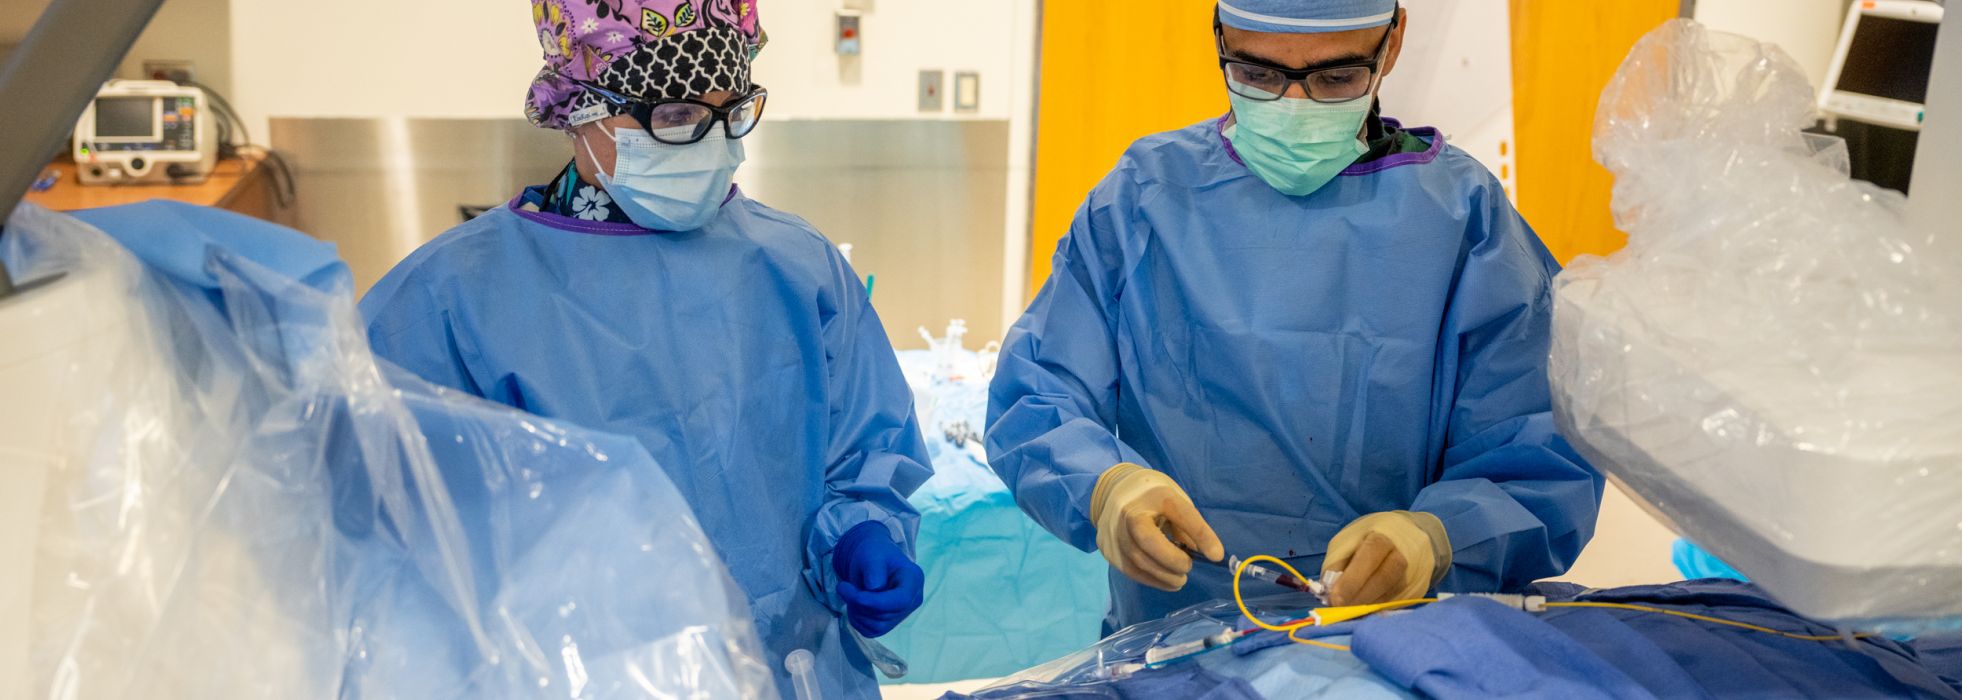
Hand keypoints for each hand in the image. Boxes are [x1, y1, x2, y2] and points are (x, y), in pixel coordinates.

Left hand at [831, 523, 924, 637]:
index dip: (876, 602)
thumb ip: (874, 569)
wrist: (871, 561)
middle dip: (860, 604)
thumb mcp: (872, 555)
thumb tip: (874, 588)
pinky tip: (854, 604)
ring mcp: (902, 614)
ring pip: (877, 626)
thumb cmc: (873, 554)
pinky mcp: (889, 624)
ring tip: (850, 594)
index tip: (854, 594)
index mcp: (914, 579)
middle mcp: (913, 600)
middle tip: (843, 587)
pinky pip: (871, 631)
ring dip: (857, 613)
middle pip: (886, 614)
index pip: (901, 600)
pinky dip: (857, 620)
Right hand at [1090, 463, 1224, 591]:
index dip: (1200, 534)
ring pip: (1138, 561)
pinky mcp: (1107, 548)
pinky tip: (1164, 580)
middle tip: (1188, 568)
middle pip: (1149, 540)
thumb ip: (1189, 525)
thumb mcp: (1174, 499)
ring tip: (1179, 579)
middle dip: (1173, 561)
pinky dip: (1151, 580)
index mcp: (1154, 494)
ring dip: (1164, 576)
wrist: (1111, 491)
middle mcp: (1130, 511)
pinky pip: (1131, 570)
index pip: (1180, 512)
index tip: (1216, 556)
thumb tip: (1206, 555)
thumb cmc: (1152, 497)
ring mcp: (1114, 531)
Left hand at [1322, 511, 1451, 605]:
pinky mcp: (1418, 590)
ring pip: (1391, 595)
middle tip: (1339, 609)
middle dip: (1358, 598)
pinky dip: (1377, 610)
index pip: (1370, 557)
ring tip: (1348, 612)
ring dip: (1367, 607)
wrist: (1411, 535)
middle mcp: (1404, 553)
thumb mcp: (1348, 540)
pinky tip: (1364, 612)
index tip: (1335, 599)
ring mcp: (1415, 572)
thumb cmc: (1371, 538)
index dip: (1352, 580)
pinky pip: (1396, 603)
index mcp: (1384, 536)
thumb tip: (1329, 591)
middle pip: (1384, 579)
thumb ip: (1338, 563)